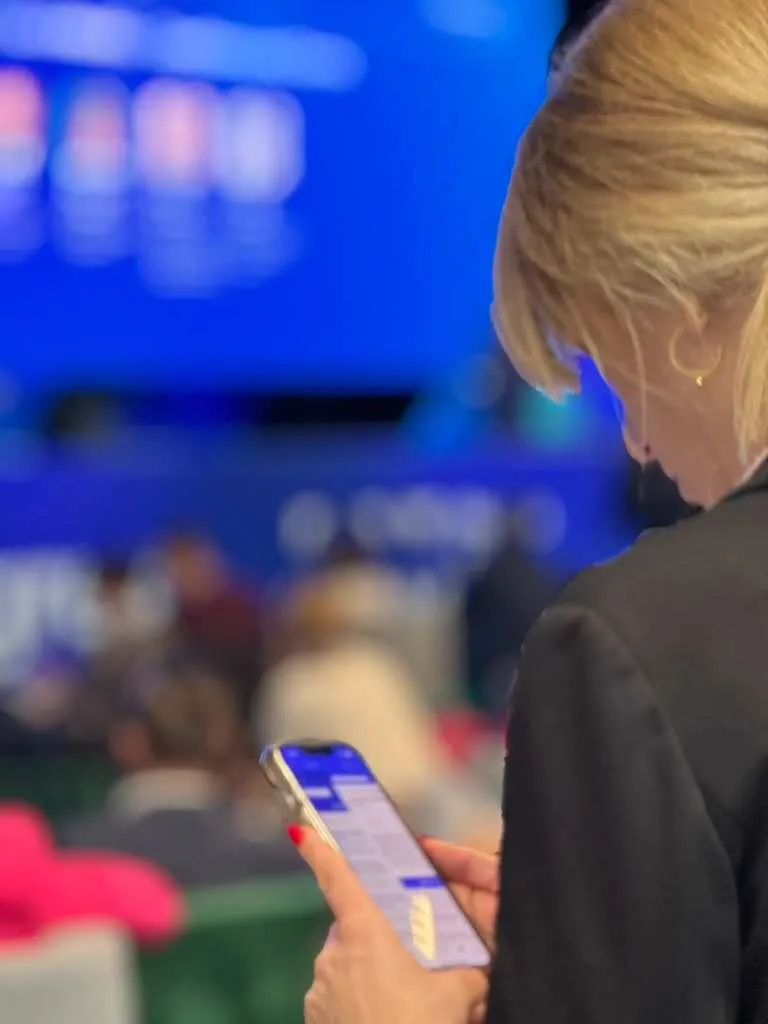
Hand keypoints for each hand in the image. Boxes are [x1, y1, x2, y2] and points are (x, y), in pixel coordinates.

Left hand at [293, 826, 487, 1023]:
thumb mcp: (459, 995)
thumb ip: (466, 973)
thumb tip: (478, 973)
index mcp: (365, 932)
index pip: (338, 880)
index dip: (320, 852)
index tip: (300, 832)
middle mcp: (334, 953)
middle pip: (354, 931)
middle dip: (378, 941)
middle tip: (412, 965)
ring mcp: (320, 989)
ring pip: (346, 967)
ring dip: (368, 976)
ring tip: (403, 1007)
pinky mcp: (315, 1019)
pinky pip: (337, 998)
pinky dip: (357, 1004)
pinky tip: (385, 1022)